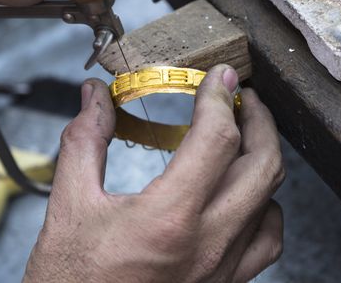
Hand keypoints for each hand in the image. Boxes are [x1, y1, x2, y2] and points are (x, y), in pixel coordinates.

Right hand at [23, 65, 284, 282]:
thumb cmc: (71, 281)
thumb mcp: (68, 207)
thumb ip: (86, 142)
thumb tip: (95, 98)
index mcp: (169, 219)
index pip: (216, 139)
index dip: (220, 98)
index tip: (220, 78)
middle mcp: (207, 244)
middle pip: (262, 165)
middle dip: (258, 120)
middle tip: (241, 99)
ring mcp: (223, 269)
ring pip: (271, 199)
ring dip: (263, 159)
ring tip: (244, 139)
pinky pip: (267, 240)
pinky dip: (265, 206)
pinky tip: (245, 196)